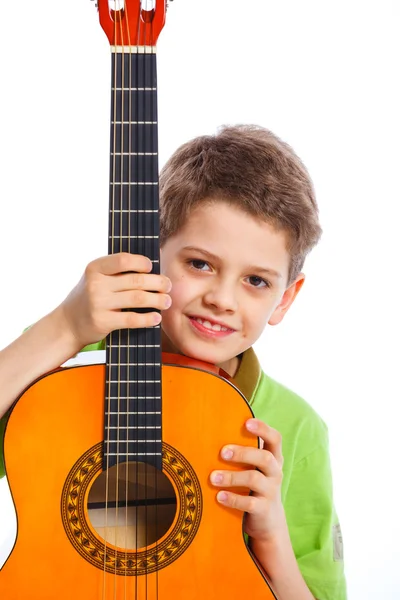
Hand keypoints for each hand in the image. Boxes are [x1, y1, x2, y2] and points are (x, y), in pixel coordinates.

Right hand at [57, 253, 171, 349]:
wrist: (68, 324)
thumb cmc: (89, 297)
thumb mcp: (96, 278)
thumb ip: (116, 271)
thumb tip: (151, 267)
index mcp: (95, 268)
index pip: (123, 259)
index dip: (142, 262)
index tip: (152, 267)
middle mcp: (95, 284)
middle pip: (136, 280)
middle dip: (158, 283)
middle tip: (168, 286)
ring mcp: (98, 303)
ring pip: (137, 298)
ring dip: (157, 300)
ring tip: (167, 301)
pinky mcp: (103, 321)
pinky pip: (132, 319)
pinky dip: (147, 319)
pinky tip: (156, 318)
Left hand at [210, 418, 286, 543]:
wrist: (268, 521)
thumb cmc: (254, 485)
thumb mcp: (253, 467)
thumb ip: (243, 453)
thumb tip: (212, 432)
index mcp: (273, 458)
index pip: (275, 439)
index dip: (263, 429)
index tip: (247, 422)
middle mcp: (275, 472)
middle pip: (264, 457)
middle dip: (243, 453)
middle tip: (222, 452)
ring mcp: (271, 491)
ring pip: (254, 479)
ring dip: (232, 477)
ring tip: (213, 477)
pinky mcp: (264, 509)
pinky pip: (250, 503)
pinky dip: (233, 498)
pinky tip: (219, 496)